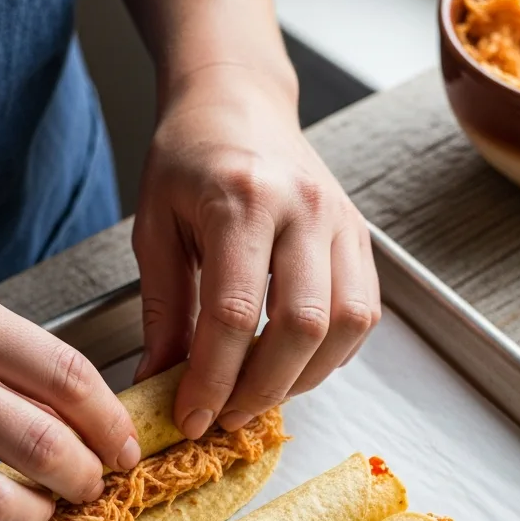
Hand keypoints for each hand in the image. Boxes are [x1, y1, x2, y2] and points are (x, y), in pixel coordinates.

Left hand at [132, 63, 380, 437]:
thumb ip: (162, 310)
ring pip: (346, 324)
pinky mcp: (359, 236)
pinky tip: (294, 364)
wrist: (238, 102)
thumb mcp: (155, 228)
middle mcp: (303, 207)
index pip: (232, 313)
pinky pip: (364, 312)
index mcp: (241, 199)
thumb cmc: (188, 160)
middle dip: (262, 389)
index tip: (191, 418)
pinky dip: (332, 354)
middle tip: (226, 416)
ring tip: (259, 395)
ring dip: (303, 377)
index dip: (212, 379)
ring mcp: (341, 220)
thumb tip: (159, 384)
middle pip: (301, 325)